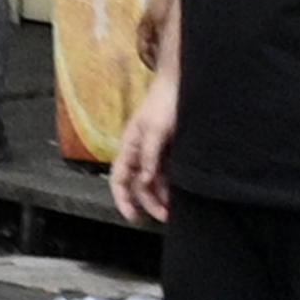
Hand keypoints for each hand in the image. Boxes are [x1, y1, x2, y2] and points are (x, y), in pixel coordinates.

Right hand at [108, 71, 174, 227]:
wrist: (181, 83)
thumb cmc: (165, 102)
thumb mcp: (156, 130)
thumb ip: (148, 156)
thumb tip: (143, 181)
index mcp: (129, 146)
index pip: (119, 179)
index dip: (123, 199)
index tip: (132, 217)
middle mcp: (138, 151)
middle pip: (137, 184)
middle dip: (148, 203)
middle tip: (163, 217)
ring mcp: (153, 150)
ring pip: (152, 180)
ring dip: (161, 195)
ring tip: (174, 209)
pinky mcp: (168, 148)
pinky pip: (165, 172)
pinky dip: (170, 184)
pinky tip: (180, 192)